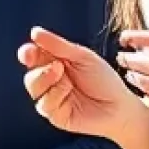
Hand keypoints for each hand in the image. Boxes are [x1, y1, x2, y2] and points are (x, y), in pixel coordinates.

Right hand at [19, 26, 144, 141]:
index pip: (34, 57)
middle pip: (30, 73)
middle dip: (38, 68)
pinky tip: (68, 91)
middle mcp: (50, 82)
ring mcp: (51, 99)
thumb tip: (34, 32)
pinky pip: (43, 104)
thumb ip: (58, 46)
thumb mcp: (82, 57)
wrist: (119, 107)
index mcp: (55, 64)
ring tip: (64, 76)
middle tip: (56, 64)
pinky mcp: (55, 115)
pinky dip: (54, 94)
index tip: (28, 51)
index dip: (28, 53)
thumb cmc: (103, 80)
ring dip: (46, 79)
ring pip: (33, 88)